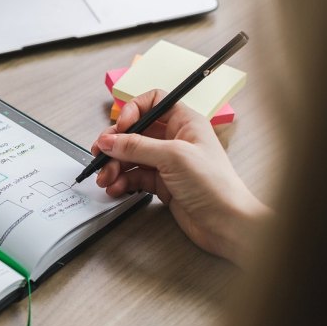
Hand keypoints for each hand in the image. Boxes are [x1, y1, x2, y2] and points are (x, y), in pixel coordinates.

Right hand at [92, 90, 269, 264]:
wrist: (226, 222)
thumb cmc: (214, 185)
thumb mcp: (173, 157)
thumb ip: (137, 146)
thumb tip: (110, 140)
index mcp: (184, 123)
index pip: (153, 102)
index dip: (133, 111)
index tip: (119, 127)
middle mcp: (175, 139)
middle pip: (136, 132)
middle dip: (115, 144)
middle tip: (100, 155)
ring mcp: (167, 163)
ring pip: (131, 157)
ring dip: (114, 166)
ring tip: (105, 179)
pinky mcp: (162, 184)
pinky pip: (135, 177)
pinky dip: (122, 182)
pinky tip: (116, 188)